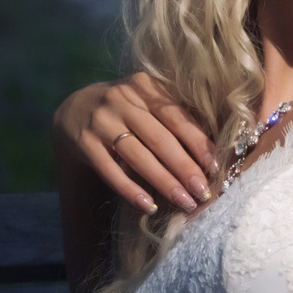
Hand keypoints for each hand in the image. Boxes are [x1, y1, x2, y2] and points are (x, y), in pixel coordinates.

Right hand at [52, 71, 219, 215]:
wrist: (76, 109)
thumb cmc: (129, 111)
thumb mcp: (149, 103)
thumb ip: (176, 119)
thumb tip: (213, 155)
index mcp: (146, 86)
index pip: (178, 118)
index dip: (199, 145)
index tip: (216, 169)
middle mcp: (122, 99)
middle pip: (160, 140)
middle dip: (185, 169)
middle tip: (204, 192)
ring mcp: (101, 121)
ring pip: (138, 157)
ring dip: (164, 183)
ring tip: (184, 202)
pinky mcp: (84, 143)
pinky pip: (111, 171)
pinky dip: (131, 190)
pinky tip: (149, 206)